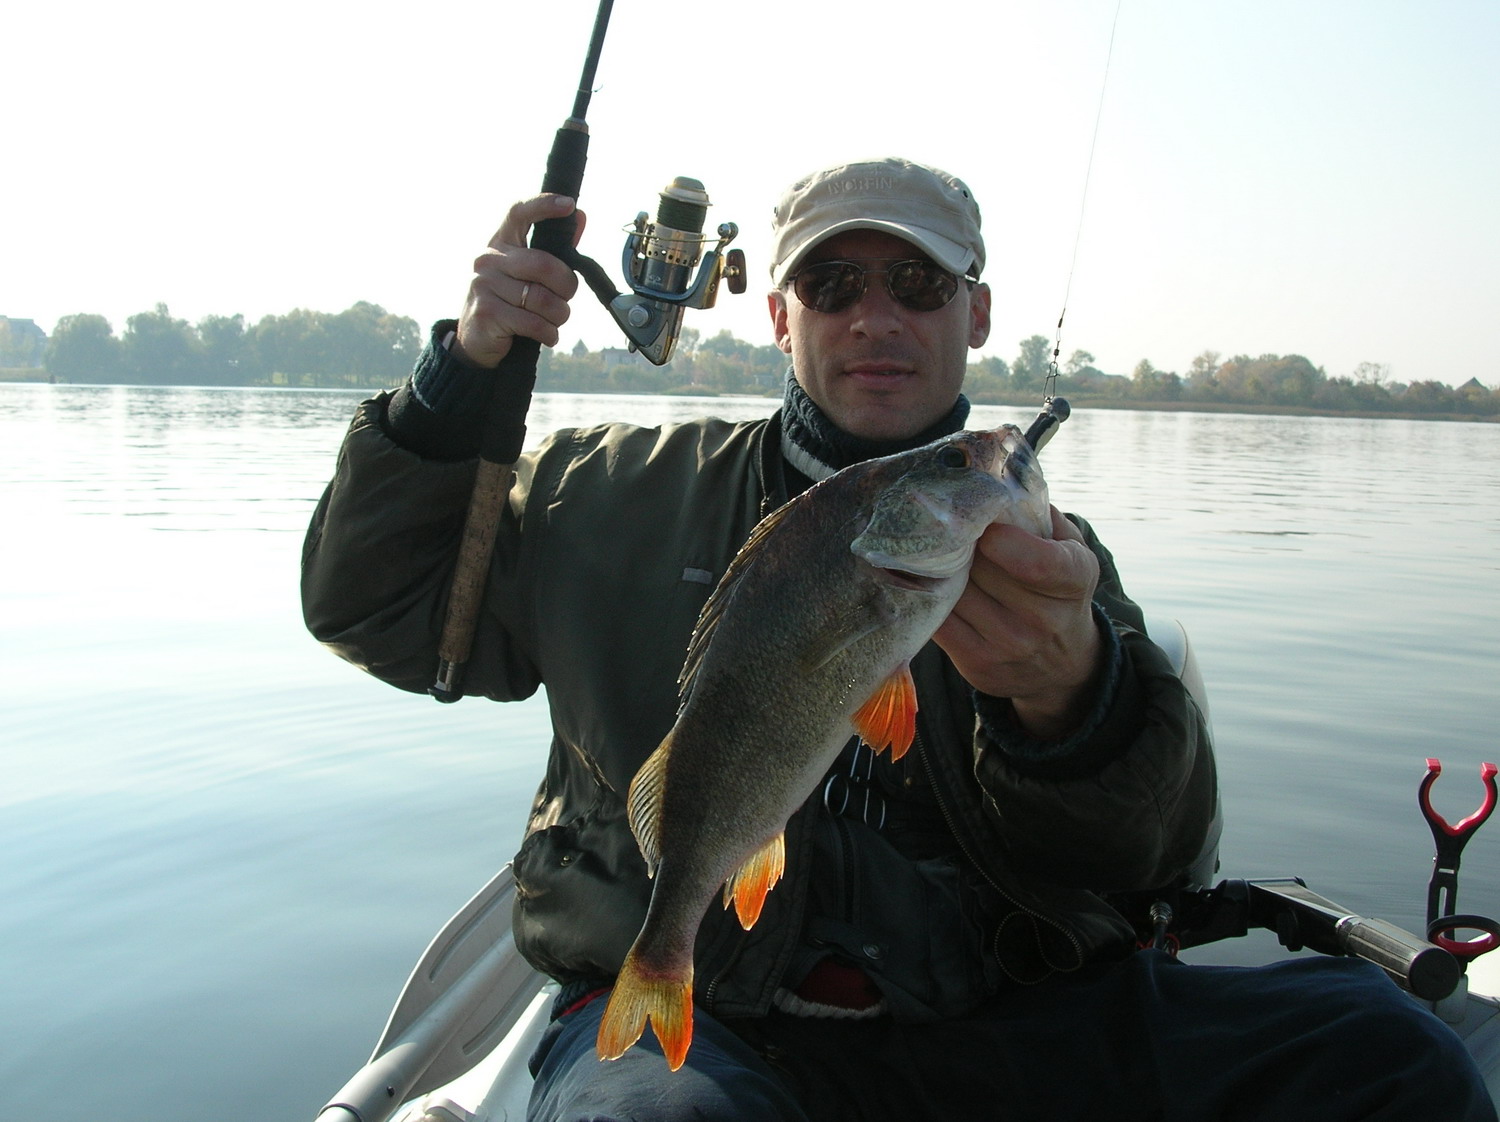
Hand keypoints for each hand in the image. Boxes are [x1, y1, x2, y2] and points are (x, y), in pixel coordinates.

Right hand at [454, 194, 585, 367]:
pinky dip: (549, 334)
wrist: (477, 340)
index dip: (544, 205)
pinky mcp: (487, 313)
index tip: (569, 205)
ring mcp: (484, 285)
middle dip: (566, 287)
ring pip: (544, 300)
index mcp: (501, 243)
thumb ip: (554, 248)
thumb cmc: (510, 302)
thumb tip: (579, 216)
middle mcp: (489, 259)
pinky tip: (545, 335)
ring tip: (552, 321)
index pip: (519, 213)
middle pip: (545, 265)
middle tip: (565, 299)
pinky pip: (535, 323)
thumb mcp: (526, 273)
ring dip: (559, 316)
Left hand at [933, 507, 1104, 739]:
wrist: (1061, 664)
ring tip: (937, 555)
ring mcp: (1009, 646)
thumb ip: (1039, 514)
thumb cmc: (1057, 589)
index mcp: (1073, 579)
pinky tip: (930, 583)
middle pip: (981, 570)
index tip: (985, 528)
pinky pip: (938, 620)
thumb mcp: (1069, 548)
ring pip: (954, 592)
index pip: (1037, 562)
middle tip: (948, 530)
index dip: (1001, 540)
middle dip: (961, 547)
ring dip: (940, 571)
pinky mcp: (977, 664)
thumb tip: (991, 479)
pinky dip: (929, 598)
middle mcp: (1045, 620)